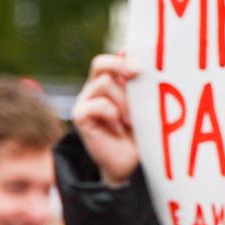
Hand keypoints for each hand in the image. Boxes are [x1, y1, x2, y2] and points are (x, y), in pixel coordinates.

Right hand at [70, 53, 142, 186]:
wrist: (131, 165)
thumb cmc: (142, 134)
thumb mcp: (145, 106)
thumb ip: (140, 85)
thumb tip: (139, 61)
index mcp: (112, 82)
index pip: (111, 60)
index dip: (124, 58)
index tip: (143, 66)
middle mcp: (96, 89)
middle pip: (101, 65)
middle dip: (120, 66)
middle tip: (137, 74)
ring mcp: (86, 102)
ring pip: (103, 84)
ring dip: (123, 100)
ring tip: (132, 119)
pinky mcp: (80, 117)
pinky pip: (95, 104)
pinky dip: (111, 113)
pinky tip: (119, 126)